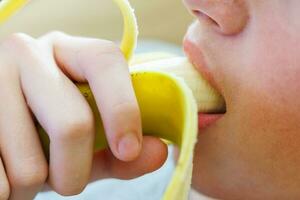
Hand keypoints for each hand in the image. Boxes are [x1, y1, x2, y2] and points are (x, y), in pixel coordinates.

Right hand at [0, 32, 166, 199]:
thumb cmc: (48, 128)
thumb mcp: (87, 137)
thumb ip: (121, 149)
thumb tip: (159, 151)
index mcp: (69, 51)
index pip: (105, 61)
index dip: (122, 107)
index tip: (128, 150)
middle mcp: (30, 52)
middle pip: (72, 122)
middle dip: (75, 172)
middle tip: (69, 182)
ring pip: (29, 164)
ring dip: (35, 184)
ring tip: (29, 170)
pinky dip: (7, 189)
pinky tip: (6, 169)